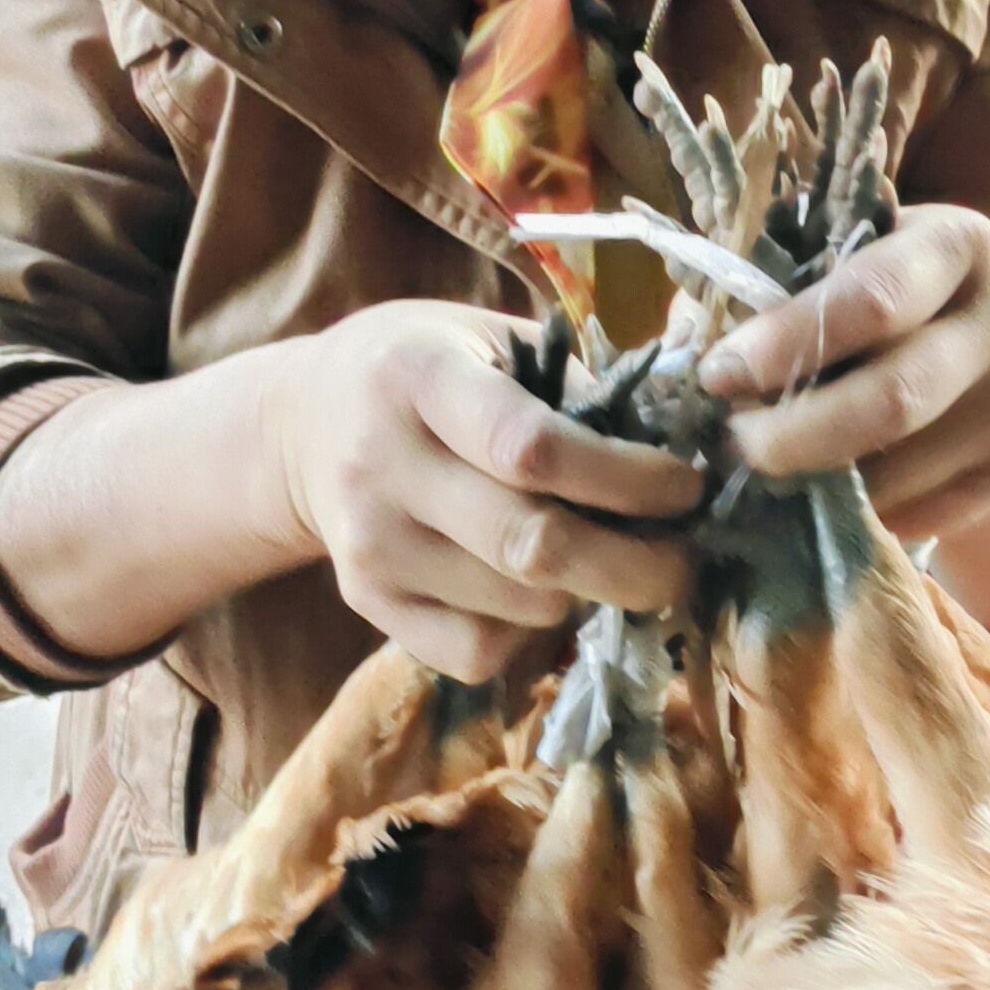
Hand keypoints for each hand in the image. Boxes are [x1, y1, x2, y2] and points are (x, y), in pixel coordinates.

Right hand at [273, 304, 702, 682]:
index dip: (626, 480)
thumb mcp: (488, 337)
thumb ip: (576, 382)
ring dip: (590, 596)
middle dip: (634, 566)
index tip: (685, 489)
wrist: (304, 425)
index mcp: (420, 378)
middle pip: (531, 546)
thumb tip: (684, 446)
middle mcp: (382, 464)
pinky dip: (531, 636)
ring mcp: (369, 544)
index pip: (532, 447)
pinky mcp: (366, 602)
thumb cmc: (428, 369)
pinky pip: (477, 653)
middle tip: (682, 563)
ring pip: (519, 607)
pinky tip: (543, 593)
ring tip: (617, 566)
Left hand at [696, 208, 989, 542]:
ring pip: (902, 470)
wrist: (962, 342)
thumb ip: (758, 290)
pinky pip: (920, 512)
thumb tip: (682, 355)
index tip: (716, 375)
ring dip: (815, 485)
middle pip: (895, 398)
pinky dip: (854, 515)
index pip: (874, 298)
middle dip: (796, 433)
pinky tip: (813, 501)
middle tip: (731, 447)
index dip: (787, 343)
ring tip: (756, 477)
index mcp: (954, 243)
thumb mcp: (820, 260)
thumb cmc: (860, 292)